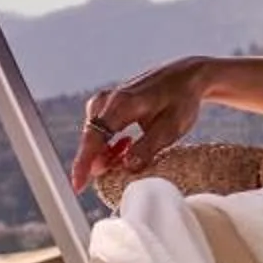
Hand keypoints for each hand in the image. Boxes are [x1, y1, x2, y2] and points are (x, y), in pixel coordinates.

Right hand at [70, 54, 218, 193]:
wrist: (186, 76)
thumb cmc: (181, 100)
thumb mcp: (171, 128)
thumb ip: (148, 148)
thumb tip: (126, 167)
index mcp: (122, 103)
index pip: (95, 137)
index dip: (84, 163)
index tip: (77, 186)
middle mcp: (108, 100)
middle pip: (91, 138)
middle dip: (98, 162)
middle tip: (116, 176)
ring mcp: (105, 101)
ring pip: (95, 136)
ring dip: (106, 154)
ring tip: (127, 156)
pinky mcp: (108, 105)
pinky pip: (100, 131)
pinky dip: (109, 145)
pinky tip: (125, 147)